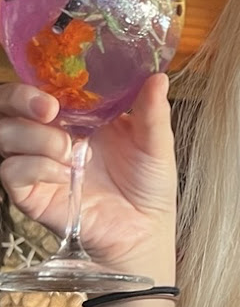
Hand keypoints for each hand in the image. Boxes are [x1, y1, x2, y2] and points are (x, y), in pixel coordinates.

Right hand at [0, 74, 176, 282]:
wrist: (146, 229)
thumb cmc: (149, 185)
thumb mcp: (156, 144)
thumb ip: (153, 112)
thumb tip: (157, 77)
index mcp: (78, 116)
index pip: (41, 87)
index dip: (39, 82)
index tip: (57, 89)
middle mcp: (51, 135)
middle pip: (7, 106)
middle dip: (19, 99)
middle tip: (50, 110)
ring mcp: (38, 163)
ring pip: (5, 134)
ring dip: (35, 136)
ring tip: (70, 151)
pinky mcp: (30, 193)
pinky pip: (12, 171)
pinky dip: (36, 166)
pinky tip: (65, 175)